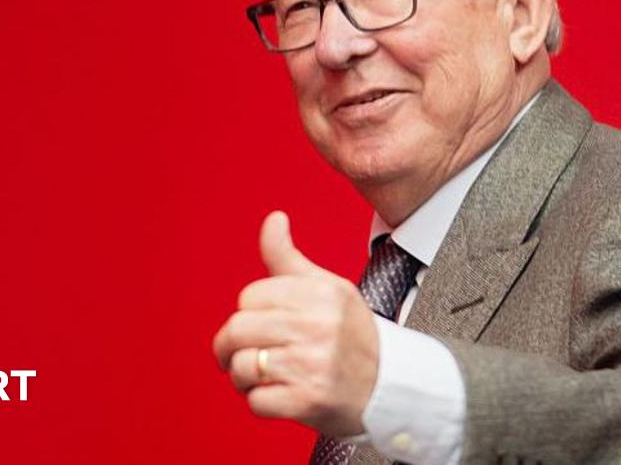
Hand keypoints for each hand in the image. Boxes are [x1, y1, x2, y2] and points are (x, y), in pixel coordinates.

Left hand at [212, 211, 378, 436]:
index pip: (249, 297)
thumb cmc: (351, 334)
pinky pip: (256, 401)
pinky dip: (259, 401)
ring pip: (242, 366)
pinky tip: (277, 394)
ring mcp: (312, 365)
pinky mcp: (308, 401)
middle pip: (237, 330)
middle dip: (231, 346)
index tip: (263, 323)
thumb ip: (289, 257)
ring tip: (261, 375)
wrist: (389, 386)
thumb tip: (274, 219)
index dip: (250, 312)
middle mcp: (317, 326)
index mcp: (320, 293)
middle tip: (243, 353)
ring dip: (242, 376)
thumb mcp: (328, 287)